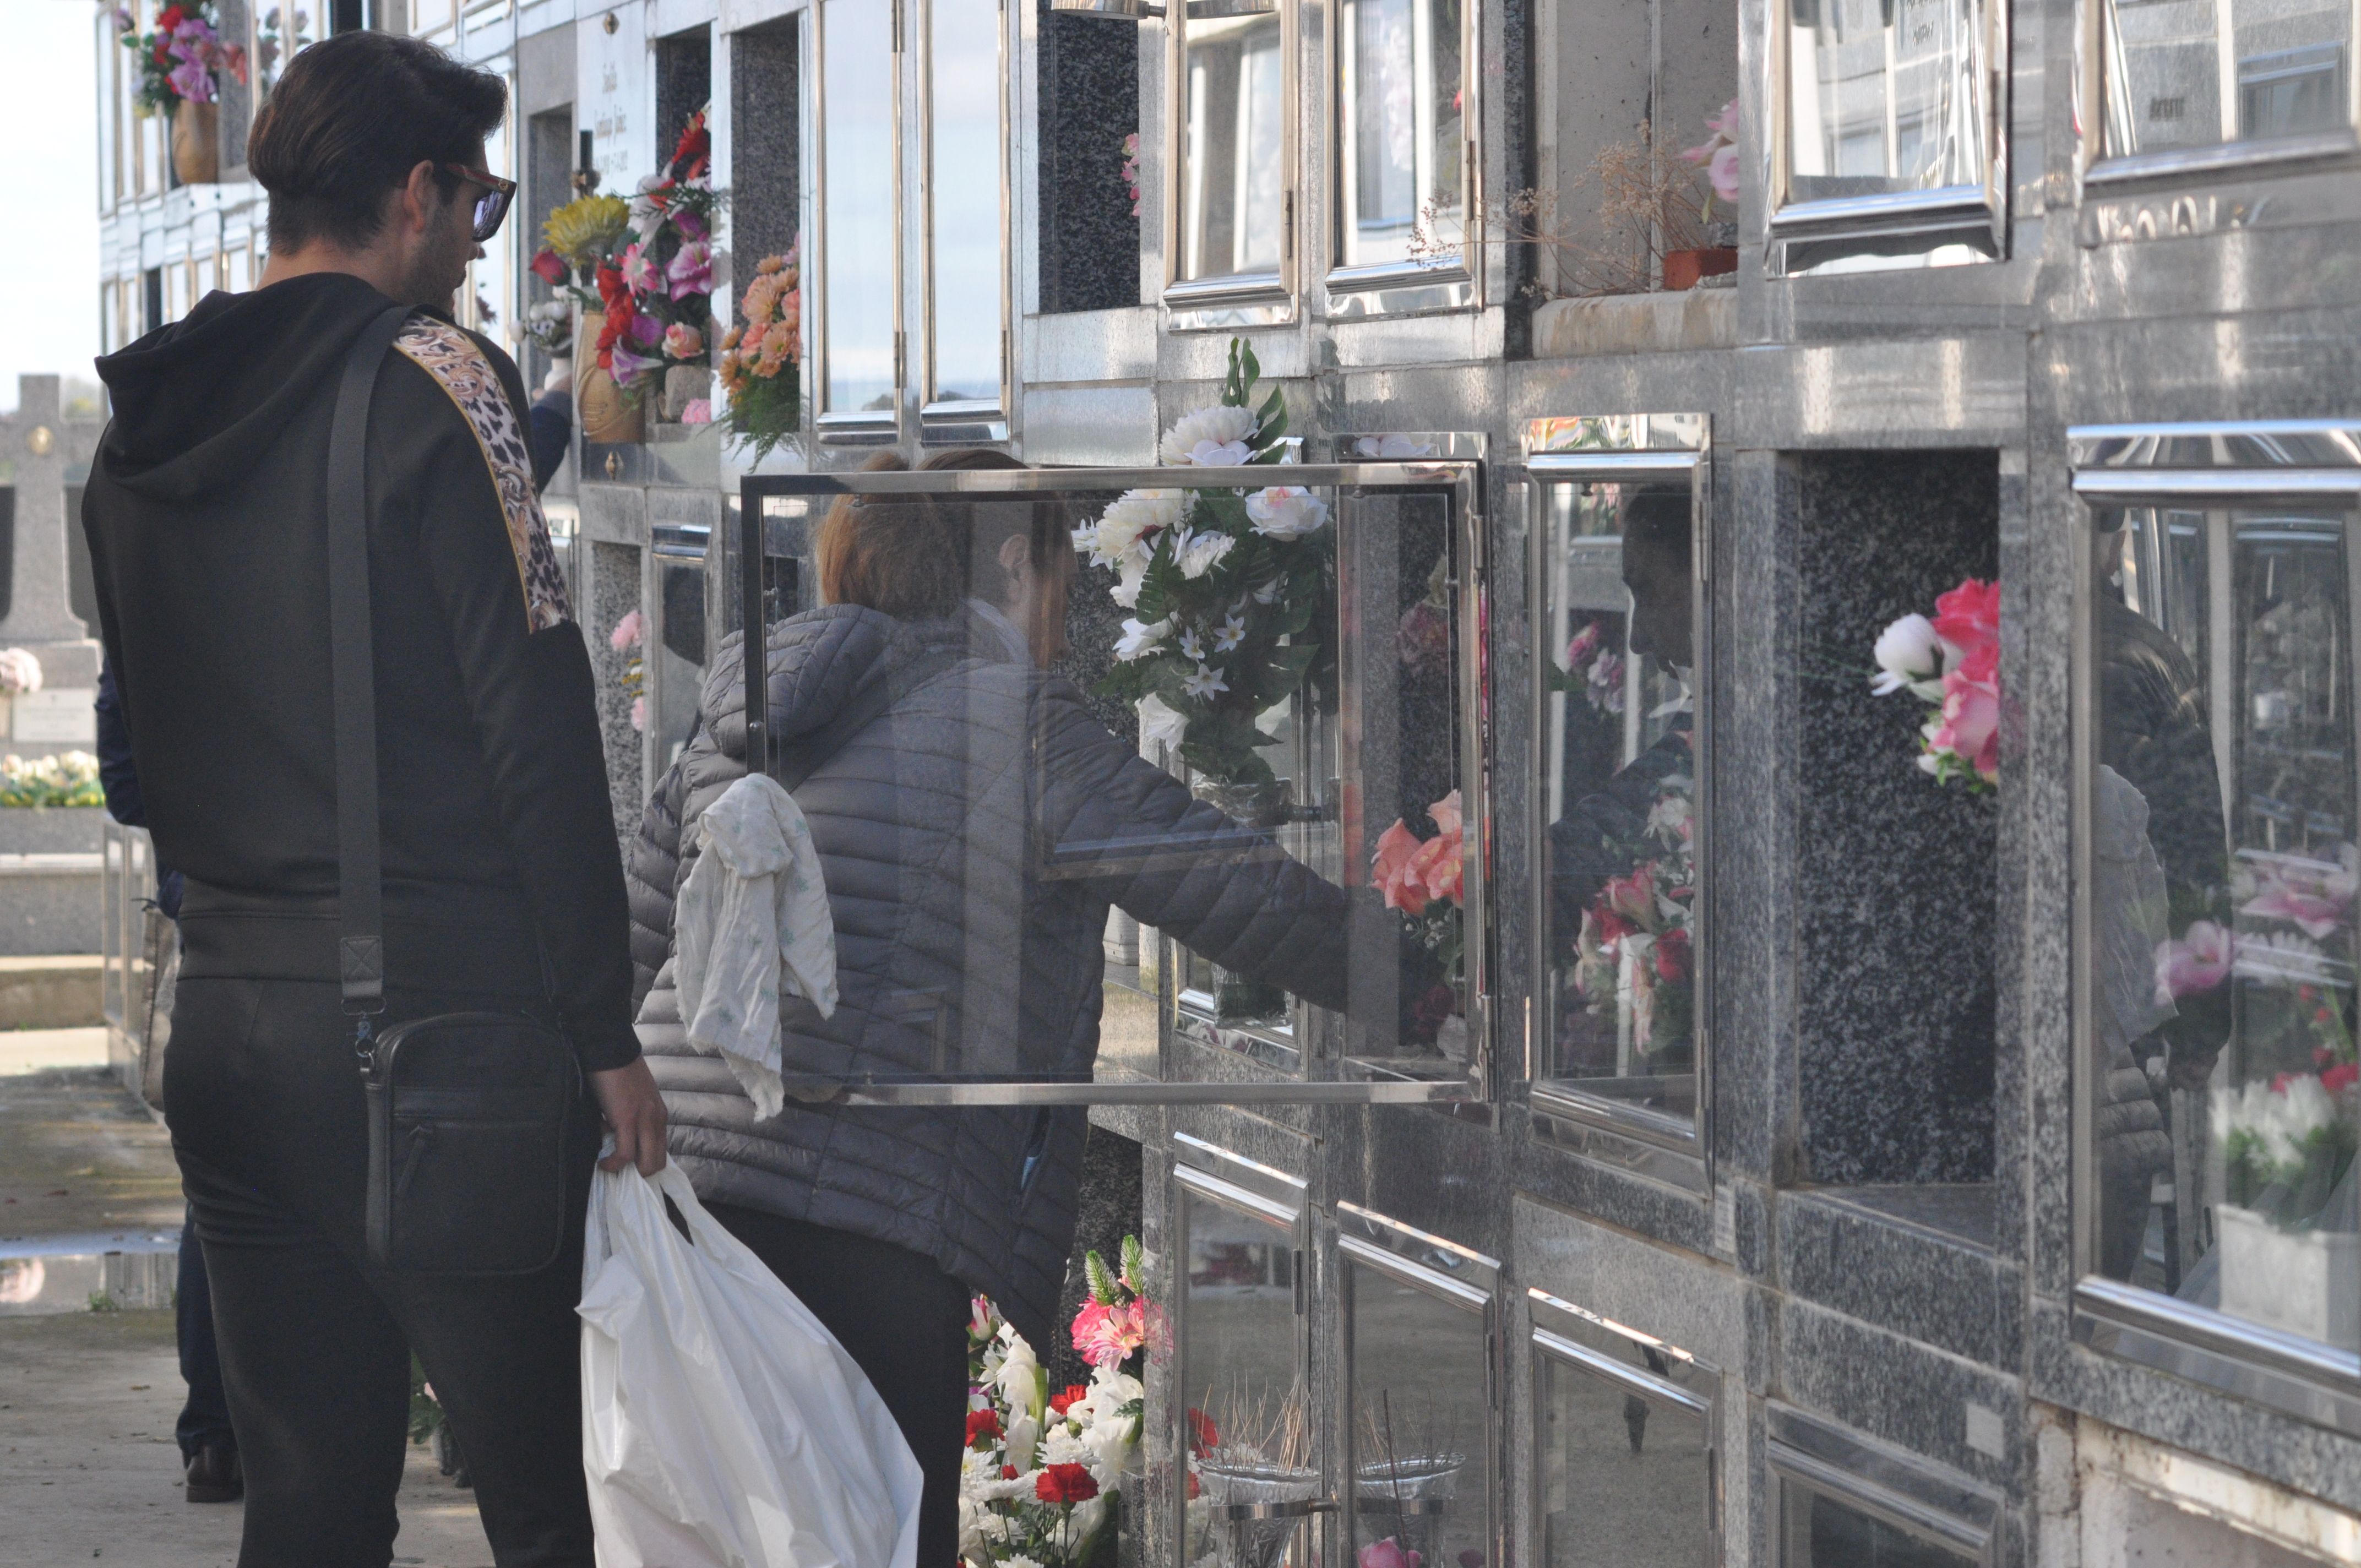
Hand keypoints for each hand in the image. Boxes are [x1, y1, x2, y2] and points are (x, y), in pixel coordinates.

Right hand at [589, 1058, 667, 1174]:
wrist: (610, 1050)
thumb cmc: (616, 1073)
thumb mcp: (633, 1100)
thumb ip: (631, 1119)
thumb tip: (615, 1139)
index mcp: (658, 1115)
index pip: (661, 1151)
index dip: (645, 1164)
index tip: (627, 1168)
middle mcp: (657, 1120)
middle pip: (657, 1162)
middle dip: (638, 1173)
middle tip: (617, 1170)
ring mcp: (645, 1121)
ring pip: (647, 1163)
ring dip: (627, 1172)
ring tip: (608, 1166)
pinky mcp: (628, 1120)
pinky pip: (625, 1154)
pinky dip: (613, 1164)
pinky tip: (602, 1162)